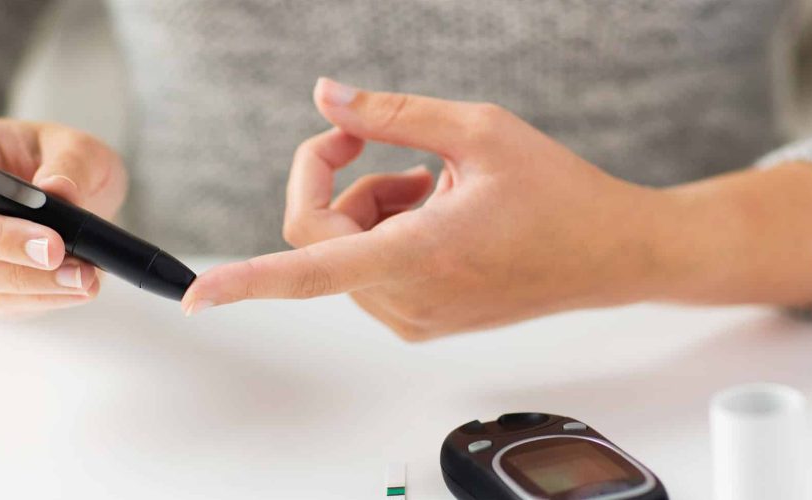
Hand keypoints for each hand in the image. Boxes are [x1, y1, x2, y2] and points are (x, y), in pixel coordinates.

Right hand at [0, 113, 126, 315]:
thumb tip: (58, 191)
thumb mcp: (78, 148)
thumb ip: (73, 163)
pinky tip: (76, 289)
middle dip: (0, 239)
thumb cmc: (56, 166)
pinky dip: (39, 298)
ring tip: (83, 275)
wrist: (61, 208)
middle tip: (54, 247)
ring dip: (27, 278)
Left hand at [181, 79, 678, 338]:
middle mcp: (410, 299)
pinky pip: (367, 272)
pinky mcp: (424, 321)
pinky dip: (384, 232)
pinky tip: (437, 211)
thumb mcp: (479, 130)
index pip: (311, 268)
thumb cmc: (558, 191)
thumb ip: (391, 115)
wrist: (613, 252)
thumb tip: (323, 97)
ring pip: (342, 253)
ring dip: (368, 206)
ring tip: (433, 184)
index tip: (198, 299)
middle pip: (320, 237)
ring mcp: (415, 318)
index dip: (247, 281)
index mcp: (421, 254)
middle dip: (338, 180)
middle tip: (381, 143)